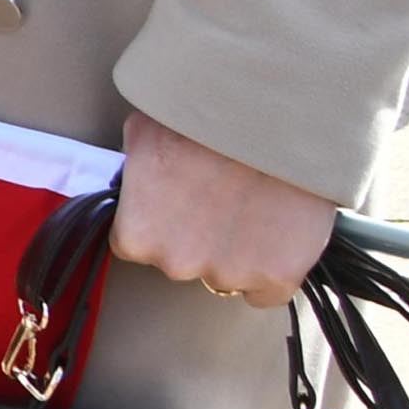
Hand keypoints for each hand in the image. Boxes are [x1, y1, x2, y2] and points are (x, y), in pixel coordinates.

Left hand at [111, 110, 336, 308]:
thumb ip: (133, 169)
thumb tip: (132, 176)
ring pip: (226, 275)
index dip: (160, 221)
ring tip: (253, 204)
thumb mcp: (145, 132)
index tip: (178, 201)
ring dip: (237, 252)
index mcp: (136, 234)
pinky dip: (274, 270)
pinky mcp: (275, 278)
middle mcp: (176, 263)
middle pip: (182, 261)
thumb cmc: (203, 115)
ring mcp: (228, 274)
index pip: (137, 245)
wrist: (272, 115)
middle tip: (220, 196)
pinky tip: (277, 234)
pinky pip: (267, 292)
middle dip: (197, 236)